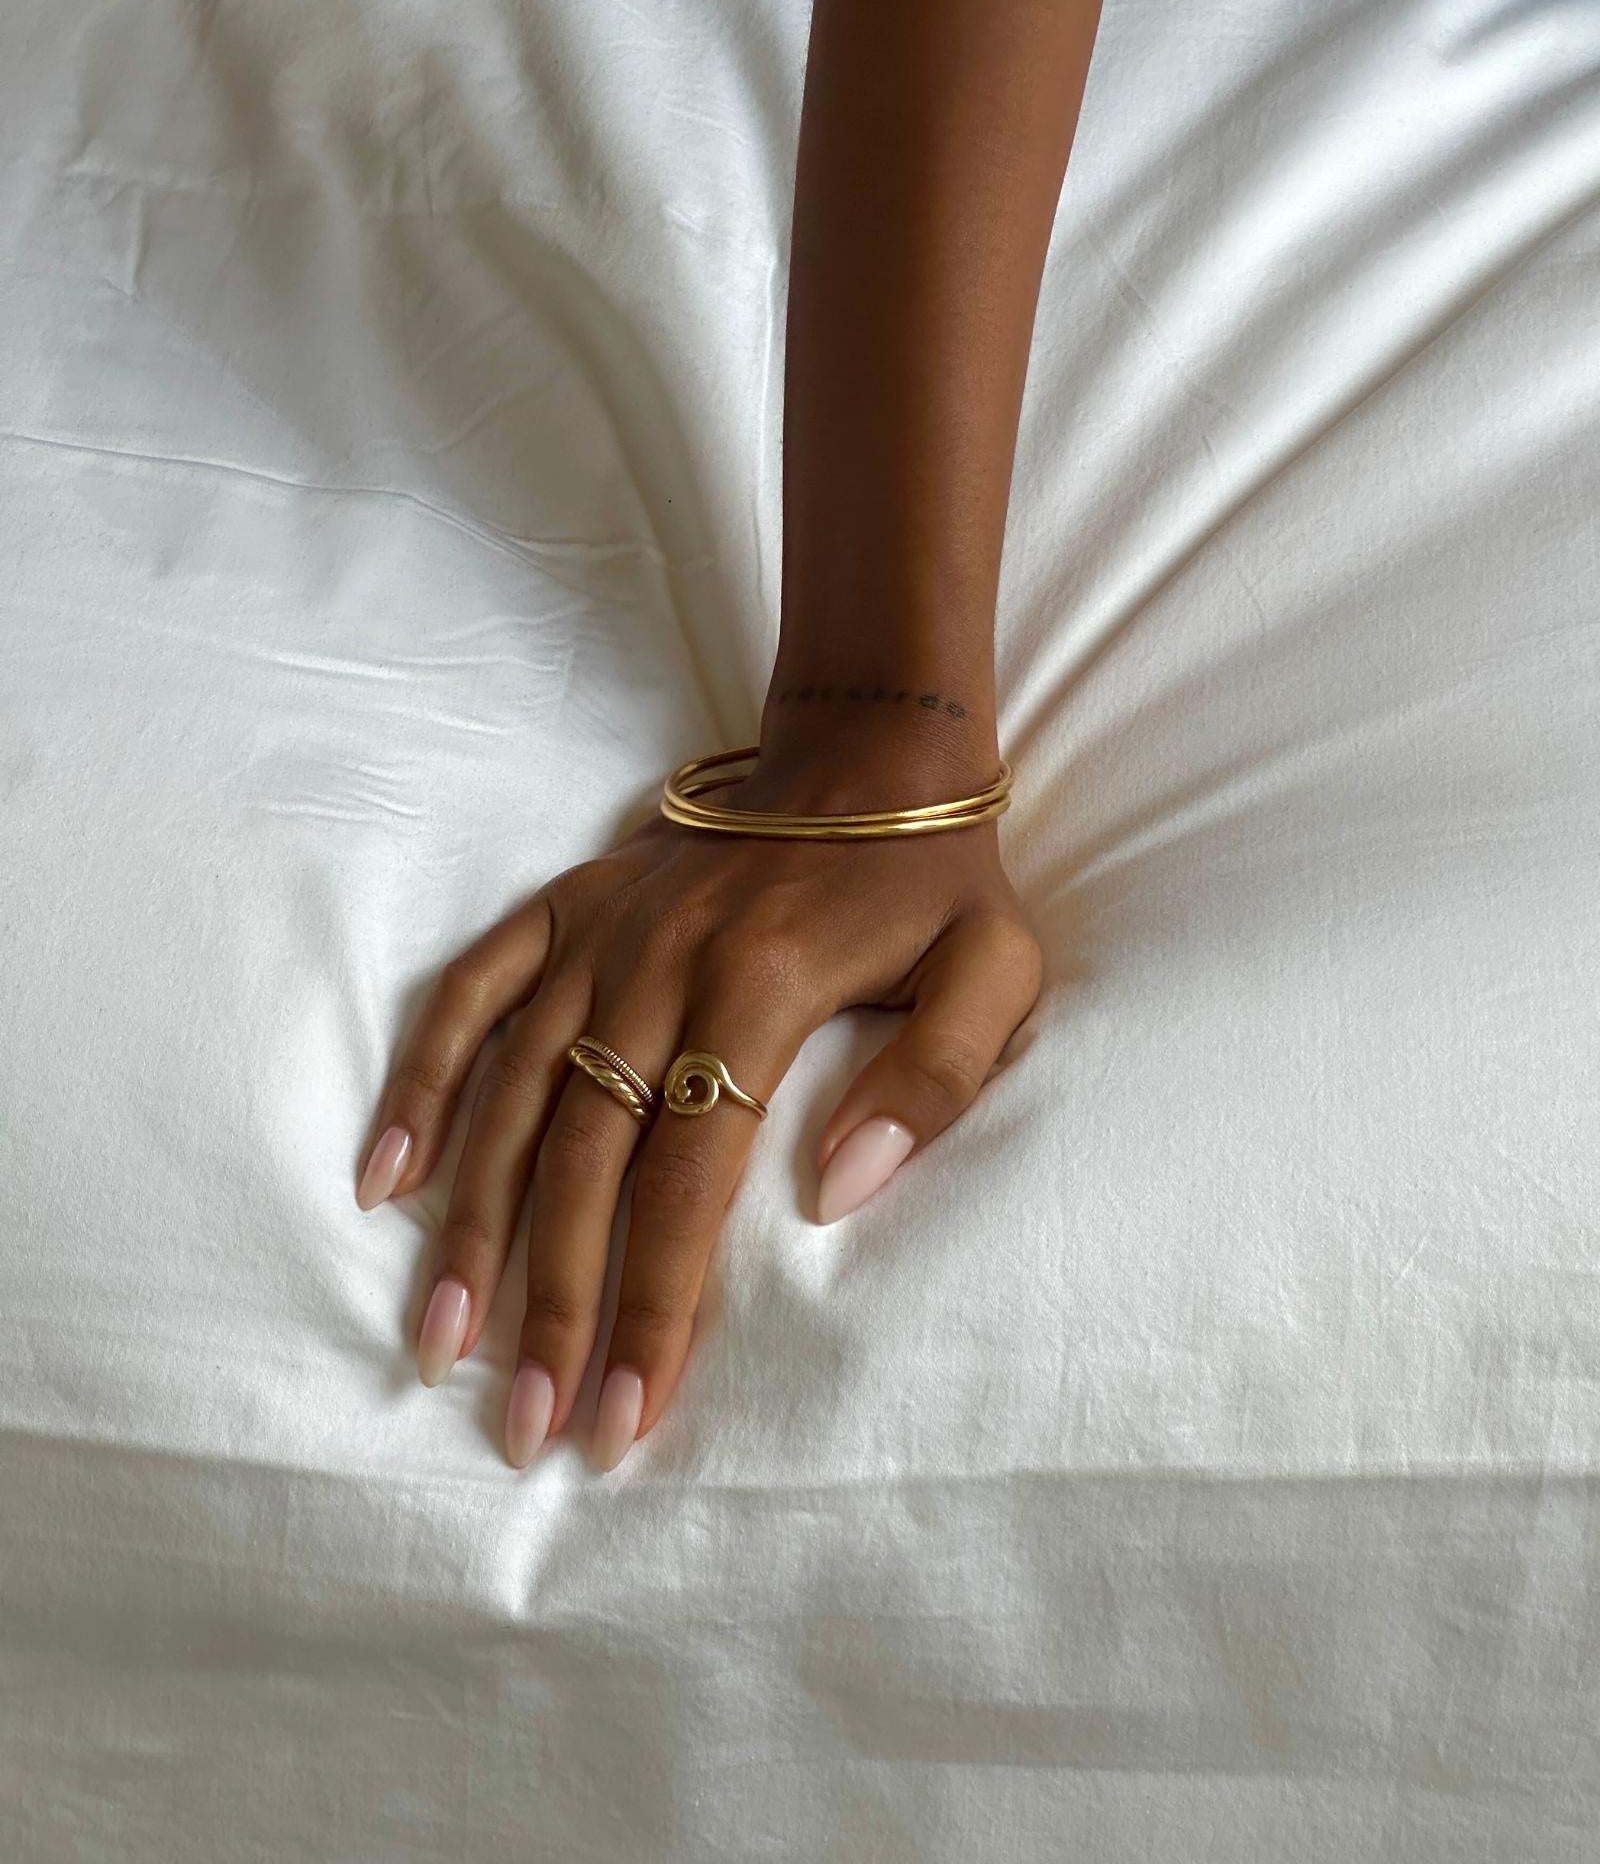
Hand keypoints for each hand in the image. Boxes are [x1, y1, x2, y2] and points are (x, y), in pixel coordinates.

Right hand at [354, 737, 1041, 1472]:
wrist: (865, 757)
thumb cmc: (934, 884)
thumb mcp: (994, 971)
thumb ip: (936, 1080)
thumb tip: (841, 1194)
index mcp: (761, 989)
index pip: (688, 1180)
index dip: (652, 1303)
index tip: (627, 1416)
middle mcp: (659, 966)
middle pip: (587, 1162)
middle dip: (554, 1303)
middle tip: (528, 1425)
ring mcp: (599, 938)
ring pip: (511, 1097)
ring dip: (471, 1227)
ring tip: (436, 1344)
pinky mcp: (566, 911)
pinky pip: (470, 994)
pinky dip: (419, 1081)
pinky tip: (383, 1179)